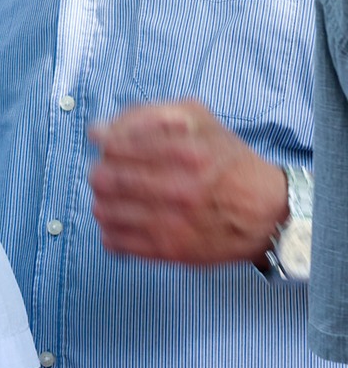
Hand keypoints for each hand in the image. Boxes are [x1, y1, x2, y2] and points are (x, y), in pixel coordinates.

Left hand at [88, 99, 286, 264]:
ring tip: (119, 197)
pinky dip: (110, 229)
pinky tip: (125, 220)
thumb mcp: (198, 120)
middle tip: (112, 172)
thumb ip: (145, 115)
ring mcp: (173, 224)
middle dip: (102, 172)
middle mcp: (180, 189)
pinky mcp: (169, 251)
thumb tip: (98, 130)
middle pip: (103, 179)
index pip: (113, 146)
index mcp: (187, 152)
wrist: (269, 213)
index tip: (113, 148)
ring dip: (104, 200)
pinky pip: (114, 241)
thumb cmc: (228, 162)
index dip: (107, 145)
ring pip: (103, 210)